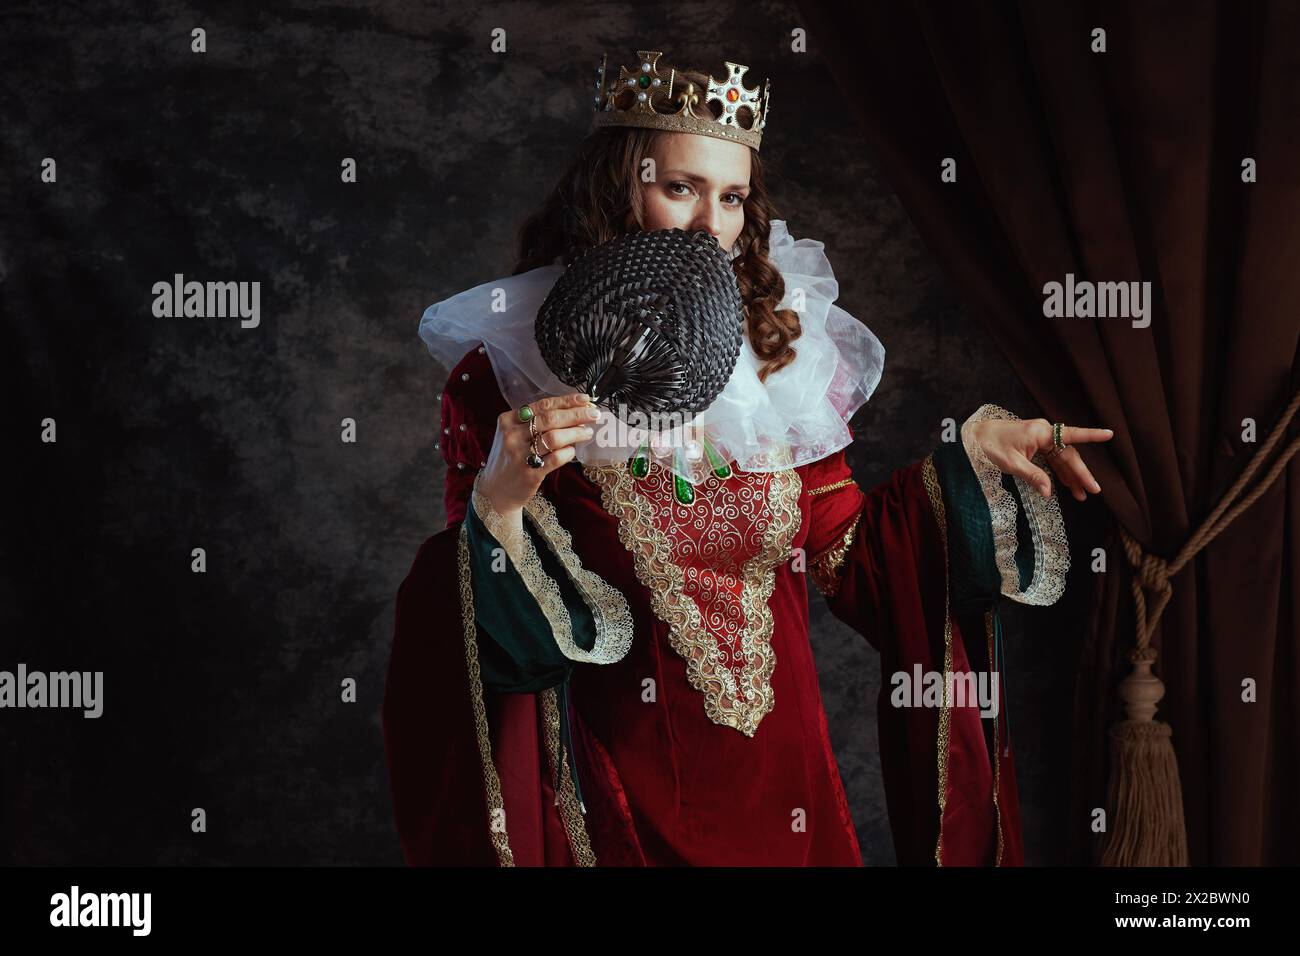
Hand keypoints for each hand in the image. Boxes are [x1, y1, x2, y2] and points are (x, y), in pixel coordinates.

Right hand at [474, 392, 600, 514]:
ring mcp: (520, 455)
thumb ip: (534, 423)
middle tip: (594, 413)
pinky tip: (572, 450)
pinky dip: (568, 452)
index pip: (542, 405)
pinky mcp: (529, 473)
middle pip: (551, 418)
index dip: (567, 401)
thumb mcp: (512, 435)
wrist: (495, 491)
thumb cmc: (510, 459)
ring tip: (587, 432)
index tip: (585, 399)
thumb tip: (572, 410)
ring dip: (575, 433)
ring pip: (554, 437)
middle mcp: (512, 435)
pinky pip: (556, 458)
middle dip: (577, 414)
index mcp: (507, 420)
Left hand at [965, 417, 1113, 501]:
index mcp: (1041, 432)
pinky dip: (1059, 472)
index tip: (1110, 434)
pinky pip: (1052, 459)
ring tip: (1082, 494)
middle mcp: (1044, 433)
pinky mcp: (1035, 444)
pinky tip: (1067, 485)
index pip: (1071, 434)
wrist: (974, 436)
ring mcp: (1040, 438)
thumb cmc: (990, 445)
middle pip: (1068, 454)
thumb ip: (1033, 477)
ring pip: (1061, 458)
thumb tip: (1049, 492)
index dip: (1092, 435)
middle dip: (1080, 473)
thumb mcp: (1011, 464)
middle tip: (1093, 491)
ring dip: (1071, 476)